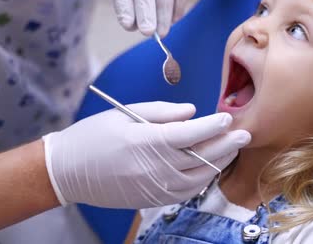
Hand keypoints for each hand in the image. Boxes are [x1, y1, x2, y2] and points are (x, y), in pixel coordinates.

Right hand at [42, 102, 249, 207]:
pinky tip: (209, 167)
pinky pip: (186, 191)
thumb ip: (161, 112)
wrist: (68, 171)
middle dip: (226, 145)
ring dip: (218, 162)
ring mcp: (154, 187)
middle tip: (244, 134)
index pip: (190, 135)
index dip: (212, 127)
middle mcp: (154, 168)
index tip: (227, 119)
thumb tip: (192, 112)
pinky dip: (201, 178)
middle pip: (200, 157)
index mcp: (146, 143)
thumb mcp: (124, 115)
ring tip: (231, 149)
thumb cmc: (93, 136)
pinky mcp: (152, 199)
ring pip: (198, 178)